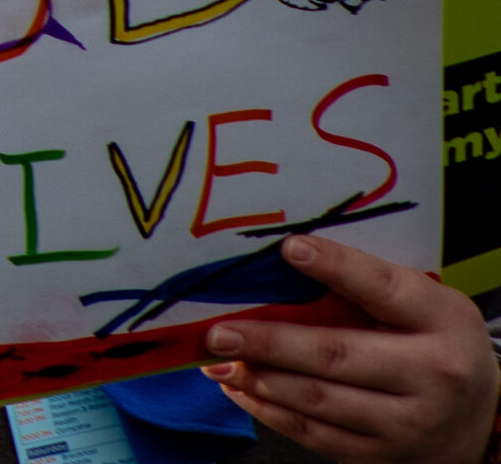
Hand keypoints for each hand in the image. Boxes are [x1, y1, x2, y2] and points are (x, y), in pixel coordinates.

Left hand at [201, 234, 497, 462]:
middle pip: (337, 354)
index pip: (384, 288)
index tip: (289, 249)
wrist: (478, 419)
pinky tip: (238, 386)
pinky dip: (267, 410)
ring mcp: (405, 423)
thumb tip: (283, 265)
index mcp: (442, 322)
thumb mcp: (424, 306)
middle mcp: (430, 375)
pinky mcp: (380, 455)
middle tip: (220, 331)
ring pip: (317, 399)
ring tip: (217, 357)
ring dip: (258, 377)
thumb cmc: (435, 345)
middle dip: (270, 342)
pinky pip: (313, 433)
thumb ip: (367, 288)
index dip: (336, 266)